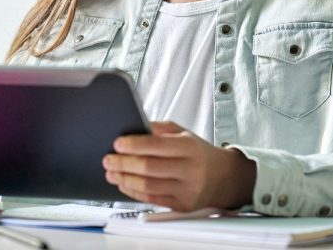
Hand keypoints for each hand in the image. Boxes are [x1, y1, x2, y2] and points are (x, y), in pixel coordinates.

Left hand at [103, 121, 255, 210]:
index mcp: (189, 147)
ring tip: (111, 173)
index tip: (118, 143)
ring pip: (149, 186)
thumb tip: (135, 126)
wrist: (224, 177)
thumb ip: (159, 129)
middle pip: (150, 168)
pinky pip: (152, 199)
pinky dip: (134, 192)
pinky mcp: (181, 205)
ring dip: (125, 180)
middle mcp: (189, 169)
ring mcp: (186, 190)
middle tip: (108, 159)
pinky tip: (124, 184)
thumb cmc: (198, 152)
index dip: (135, 145)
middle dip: (124, 163)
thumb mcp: (183, 133)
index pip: (157, 146)